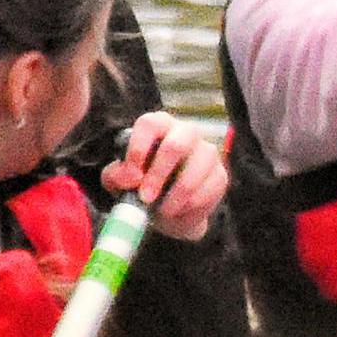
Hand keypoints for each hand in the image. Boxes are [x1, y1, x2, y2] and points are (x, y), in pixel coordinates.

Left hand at [104, 109, 227, 237]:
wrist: (168, 212)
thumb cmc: (141, 187)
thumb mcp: (120, 182)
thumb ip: (117, 175)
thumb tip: (130, 176)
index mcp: (158, 126)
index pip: (150, 124)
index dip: (139, 148)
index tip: (132, 175)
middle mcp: (185, 132)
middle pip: (176, 145)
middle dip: (159, 175)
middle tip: (146, 198)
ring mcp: (206, 152)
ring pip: (194, 171)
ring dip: (175, 196)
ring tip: (163, 211)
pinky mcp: (220, 175)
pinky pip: (207, 191)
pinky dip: (190, 207)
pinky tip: (179, 211)